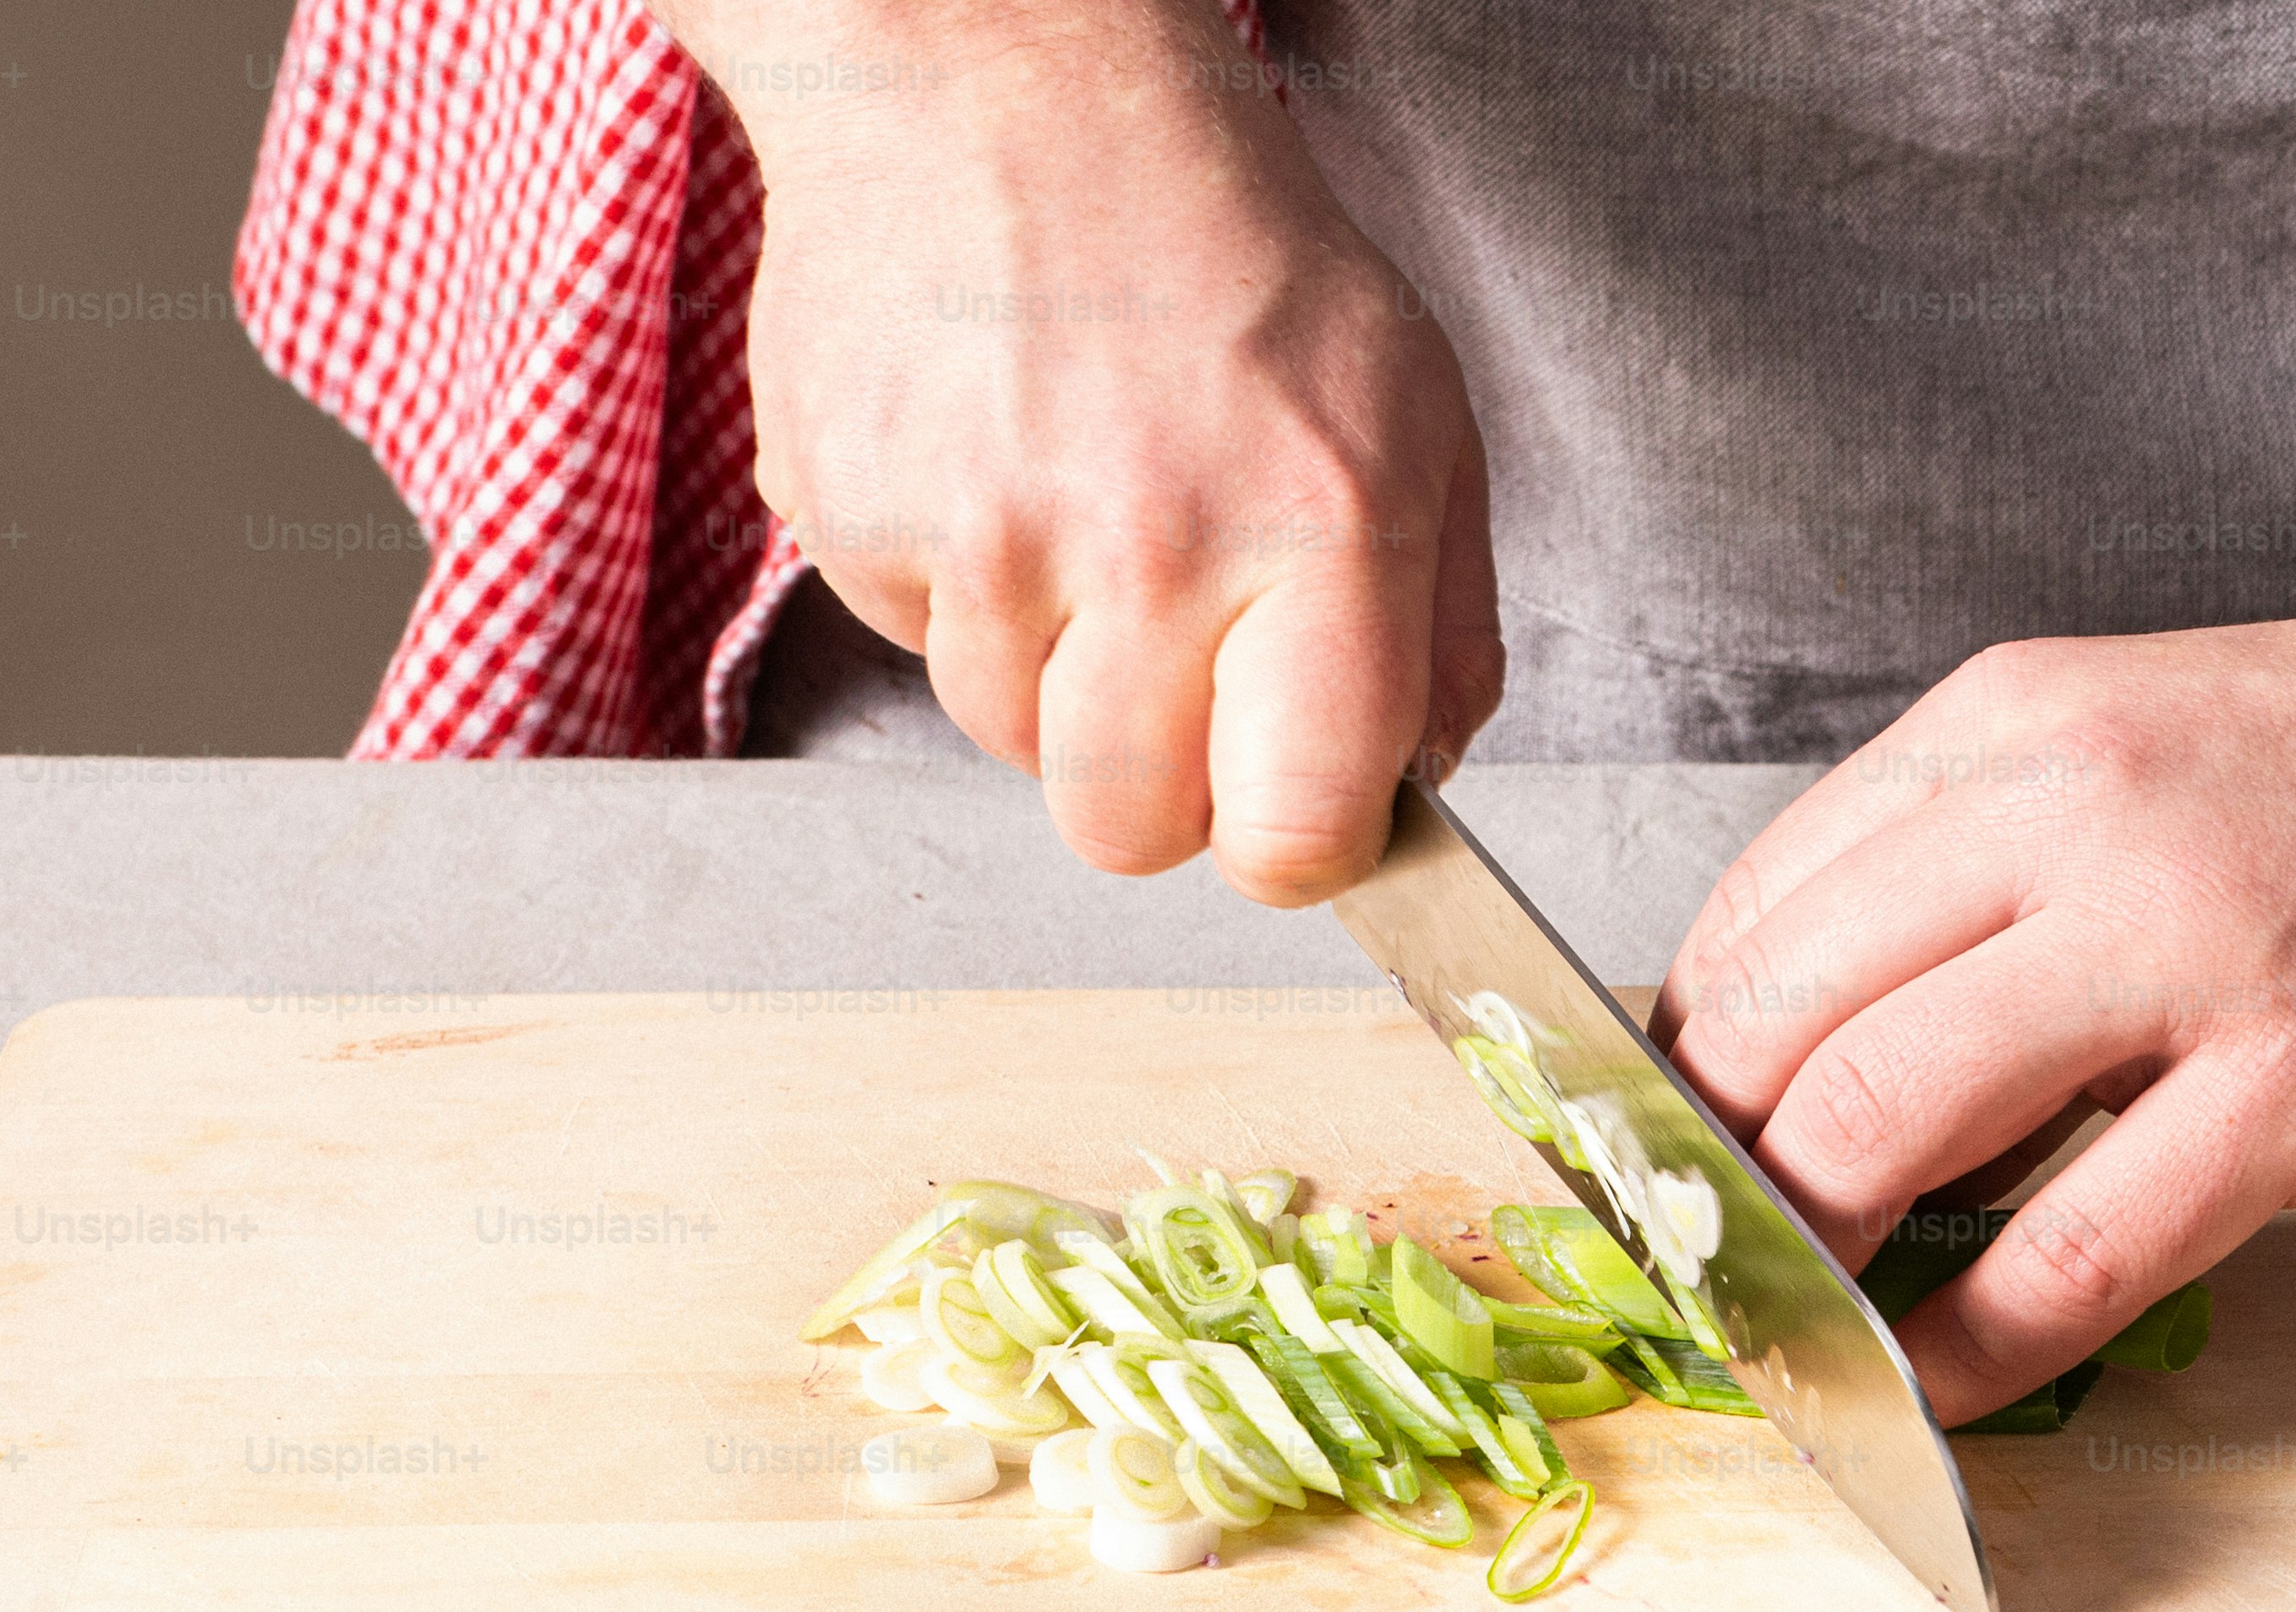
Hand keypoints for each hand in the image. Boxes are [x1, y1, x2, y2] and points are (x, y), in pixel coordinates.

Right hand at [702, 3, 1496, 901]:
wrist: (1008, 82)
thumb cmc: (1225, 250)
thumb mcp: (1412, 412)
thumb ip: (1440, 623)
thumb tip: (1420, 777)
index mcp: (1319, 528)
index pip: (1293, 834)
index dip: (1289, 845)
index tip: (1286, 802)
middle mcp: (1150, 543)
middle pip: (1127, 835)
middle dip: (1155, 777)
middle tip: (1174, 648)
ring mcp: (986, 534)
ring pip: (1010, 744)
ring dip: (1047, 669)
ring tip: (1081, 510)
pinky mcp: (854, 517)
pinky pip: (913, 643)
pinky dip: (955, 586)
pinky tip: (997, 462)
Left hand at [1657, 578, 2295, 1421]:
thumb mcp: (2125, 749)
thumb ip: (1967, 876)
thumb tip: (1803, 1052)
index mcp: (2001, 733)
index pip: (1747, 924)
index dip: (1676, 1077)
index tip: (1671, 1176)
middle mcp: (2063, 817)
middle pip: (1773, 1030)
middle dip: (1707, 1186)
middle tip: (1714, 1278)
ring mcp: (2182, 949)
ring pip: (1877, 1123)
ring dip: (1807, 1263)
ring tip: (1805, 1334)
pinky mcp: (2295, 1083)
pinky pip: (2067, 1252)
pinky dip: (1966, 1348)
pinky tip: (1938, 1393)